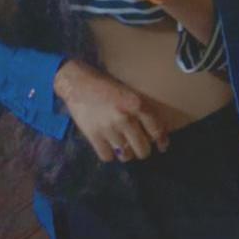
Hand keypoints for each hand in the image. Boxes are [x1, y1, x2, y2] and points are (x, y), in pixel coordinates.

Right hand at [54, 59, 169, 162]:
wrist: (76, 82)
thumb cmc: (104, 84)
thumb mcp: (127, 91)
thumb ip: (139, 109)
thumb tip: (153, 131)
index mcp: (136, 103)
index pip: (156, 131)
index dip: (161, 141)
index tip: (161, 146)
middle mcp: (124, 118)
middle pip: (143, 150)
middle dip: (143, 150)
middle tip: (138, 145)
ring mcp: (108, 128)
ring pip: (126, 155)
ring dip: (126, 152)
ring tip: (122, 145)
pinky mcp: (93, 135)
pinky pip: (107, 156)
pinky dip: (109, 153)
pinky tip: (108, 145)